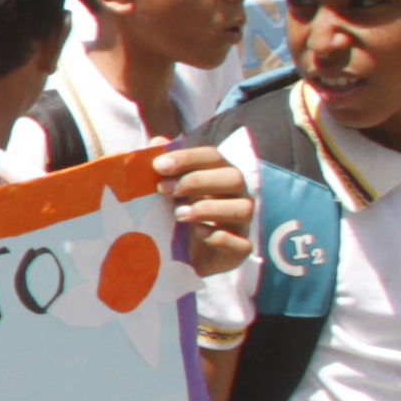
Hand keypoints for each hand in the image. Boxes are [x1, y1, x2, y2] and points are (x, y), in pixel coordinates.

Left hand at [157, 142, 255, 277]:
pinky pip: (242, 243)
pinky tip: (199, 234)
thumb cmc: (173, 216)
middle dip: (198, 181)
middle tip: (165, 190)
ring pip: (243, 208)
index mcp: (219, 174)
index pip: (212, 156)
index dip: (188, 158)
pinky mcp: (240, 250)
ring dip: (209, 208)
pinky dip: (221, 237)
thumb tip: (157, 142)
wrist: (179, 259)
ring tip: (179, 215)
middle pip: (234, 177)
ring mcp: (242, 223)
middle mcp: (236, 195)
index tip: (158, 166)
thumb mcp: (164, 191)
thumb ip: (162, 167)